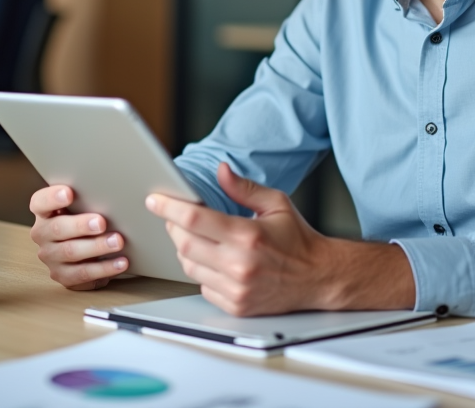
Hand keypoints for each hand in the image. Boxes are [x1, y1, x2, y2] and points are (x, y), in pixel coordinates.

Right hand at [28, 185, 128, 289]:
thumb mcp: (81, 208)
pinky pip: (83, 274)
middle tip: (101, 222)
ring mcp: (51, 257)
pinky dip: (104, 268)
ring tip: (117, 241)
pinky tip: (120, 262)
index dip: (52, 197)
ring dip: (96, 247)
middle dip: (81, 225)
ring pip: (71, 252)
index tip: (69, 192)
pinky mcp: (62, 276)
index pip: (40, 202)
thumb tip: (112, 193)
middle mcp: (43, 235)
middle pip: (57, 228)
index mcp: (44, 213)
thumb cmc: (83, 221)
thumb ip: (87, 200)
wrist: (83, 251)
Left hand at [146, 162, 340, 315]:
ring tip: (201, 239)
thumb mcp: (277, 203)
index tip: (154, 199)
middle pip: (183, 243)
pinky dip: (202, 271)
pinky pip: (202, 285)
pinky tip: (217, 262)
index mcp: (247, 235)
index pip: (194, 218)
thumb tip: (220, 170)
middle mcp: (239, 264)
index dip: (169, 207)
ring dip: (186, 249)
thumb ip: (244, 188)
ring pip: (188, 266)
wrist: (319, 277)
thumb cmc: (298, 239)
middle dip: (173, 226)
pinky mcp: (236, 305)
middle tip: (176, 217)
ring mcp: (236, 289)